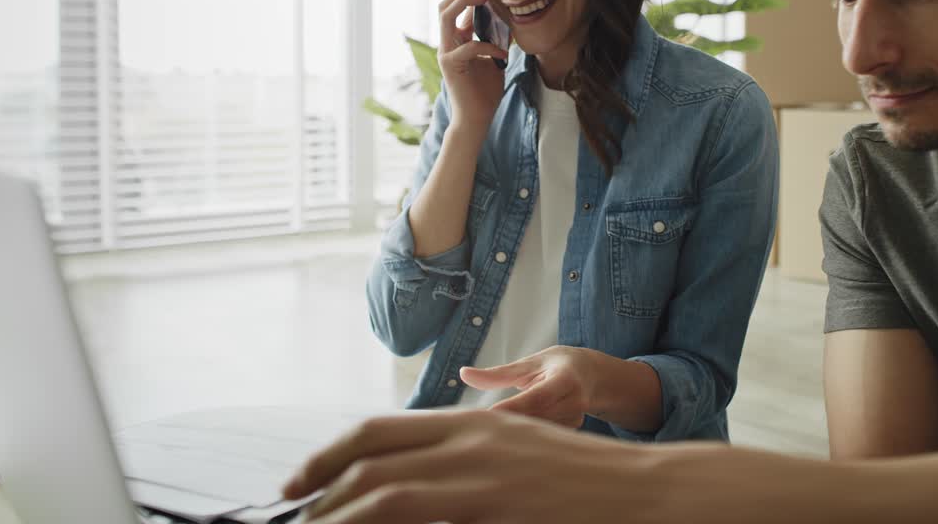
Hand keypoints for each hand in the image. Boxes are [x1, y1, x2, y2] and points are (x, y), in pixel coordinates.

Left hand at [282, 410, 668, 523]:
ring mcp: (485, 481)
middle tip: (294, 518)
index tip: (297, 484)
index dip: (327, 455)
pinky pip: (425, 522)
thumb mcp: (515, 450)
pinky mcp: (500, 512)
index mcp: (470, 424)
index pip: (376, 431)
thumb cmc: (579, 478)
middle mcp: (471, 444)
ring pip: (386, 495)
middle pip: (370, 460)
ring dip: (342, 516)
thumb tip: (410, 474)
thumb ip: (463, 455)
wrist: (643, 490)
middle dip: (319, 490)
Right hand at [437, 0, 507, 136]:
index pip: (456, 10)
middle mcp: (447, 44)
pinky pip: (468, 46)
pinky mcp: (451, 66)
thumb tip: (501, 21)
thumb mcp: (492, 59)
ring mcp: (446, 54)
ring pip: (446, 18)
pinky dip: (488, 46)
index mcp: (456, 41)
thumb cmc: (485, 90)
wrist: (477, 117)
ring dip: (464, 4)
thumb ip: (492, 40)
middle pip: (444, 7)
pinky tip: (503, 54)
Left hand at [459, 345, 599, 427]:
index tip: (486, 416)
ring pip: (540, 433)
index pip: (536, 398)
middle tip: (476, 430)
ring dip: (516, 434)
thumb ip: (498, 373)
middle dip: (508, 424)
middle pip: (537, 419)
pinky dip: (526, 438)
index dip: (513, 409)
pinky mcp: (572, 432)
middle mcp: (575, 402)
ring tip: (489, 435)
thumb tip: (463, 374)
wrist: (593, 375)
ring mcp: (576, 420)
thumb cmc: (556, 364)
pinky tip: (509, 440)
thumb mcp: (530, 363)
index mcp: (565, 379)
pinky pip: (545, 438)